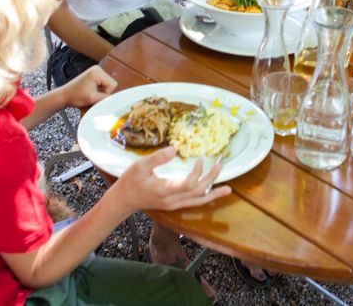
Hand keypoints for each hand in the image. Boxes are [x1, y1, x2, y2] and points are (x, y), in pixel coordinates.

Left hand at [58, 65, 116, 108]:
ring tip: (89, 93)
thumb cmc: (75, 96)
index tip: (95, 95)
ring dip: (100, 92)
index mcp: (97, 72)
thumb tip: (117, 99)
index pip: (113, 84)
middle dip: (103, 92)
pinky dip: (98, 90)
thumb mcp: (93, 99)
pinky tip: (89, 92)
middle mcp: (97, 69)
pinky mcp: (93, 75)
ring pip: (107, 85)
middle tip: (92, 95)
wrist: (64, 96)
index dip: (106, 93)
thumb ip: (106, 98)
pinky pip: (103, 84)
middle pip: (111, 84)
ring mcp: (95, 71)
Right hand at [113, 148, 230, 211]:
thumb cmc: (131, 182)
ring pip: (198, 201)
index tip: (200, 159)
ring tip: (228, 189)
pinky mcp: (174, 205)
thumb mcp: (140, 166)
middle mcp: (172, 201)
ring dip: (212, 193)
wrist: (124, 200)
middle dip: (211, 180)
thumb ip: (157, 158)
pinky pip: (193, 202)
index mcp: (165, 191)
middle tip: (220, 166)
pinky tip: (212, 193)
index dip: (198, 173)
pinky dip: (205, 198)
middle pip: (197, 193)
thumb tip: (175, 148)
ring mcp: (173, 205)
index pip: (189, 185)